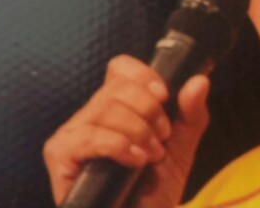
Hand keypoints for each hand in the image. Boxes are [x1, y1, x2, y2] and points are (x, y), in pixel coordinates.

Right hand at [43, 55, 209, 207]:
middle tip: (162, 137)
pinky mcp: (60, 155)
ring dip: (138, 130)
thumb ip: (192, 112)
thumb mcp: (182, 147)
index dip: (143, 75)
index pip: (119, 68)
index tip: (164, 95)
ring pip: (106, 107)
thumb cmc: (155, 191)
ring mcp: (72, 134)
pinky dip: (119, 144)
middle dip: (148, 109)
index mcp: (116, 106)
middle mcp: (90, 115)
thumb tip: (199, 80)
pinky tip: (135, 161)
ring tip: (151, 155)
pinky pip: (89, 136)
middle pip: (117, 86)